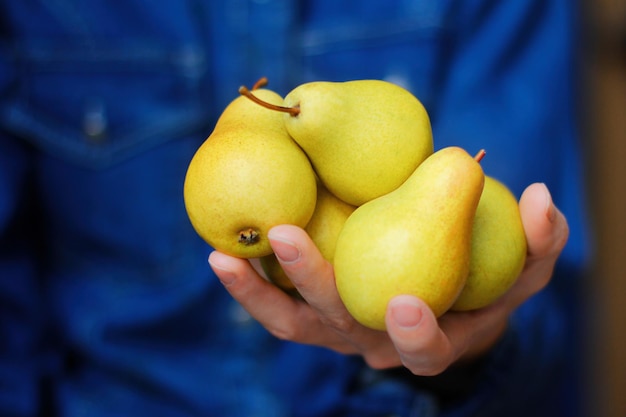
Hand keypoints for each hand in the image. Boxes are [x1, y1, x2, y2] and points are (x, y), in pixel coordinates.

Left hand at [208, 182, 568, 375]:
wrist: (439, 293)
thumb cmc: (483, 280)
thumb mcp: (523, 266)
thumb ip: (540, 240)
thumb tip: (540, 197)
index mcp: (430, 340)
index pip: (424, 351)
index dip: (416, 335)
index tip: (407, 303)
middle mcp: (374, 341)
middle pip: (339, 327)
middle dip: (313, 285)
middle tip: (288, 235)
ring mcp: (338, 331)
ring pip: (294, 323)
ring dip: (257, 293)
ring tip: (224, 256)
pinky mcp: (312, 314)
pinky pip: (275, 307)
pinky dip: (248, 287)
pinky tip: (222, 254)